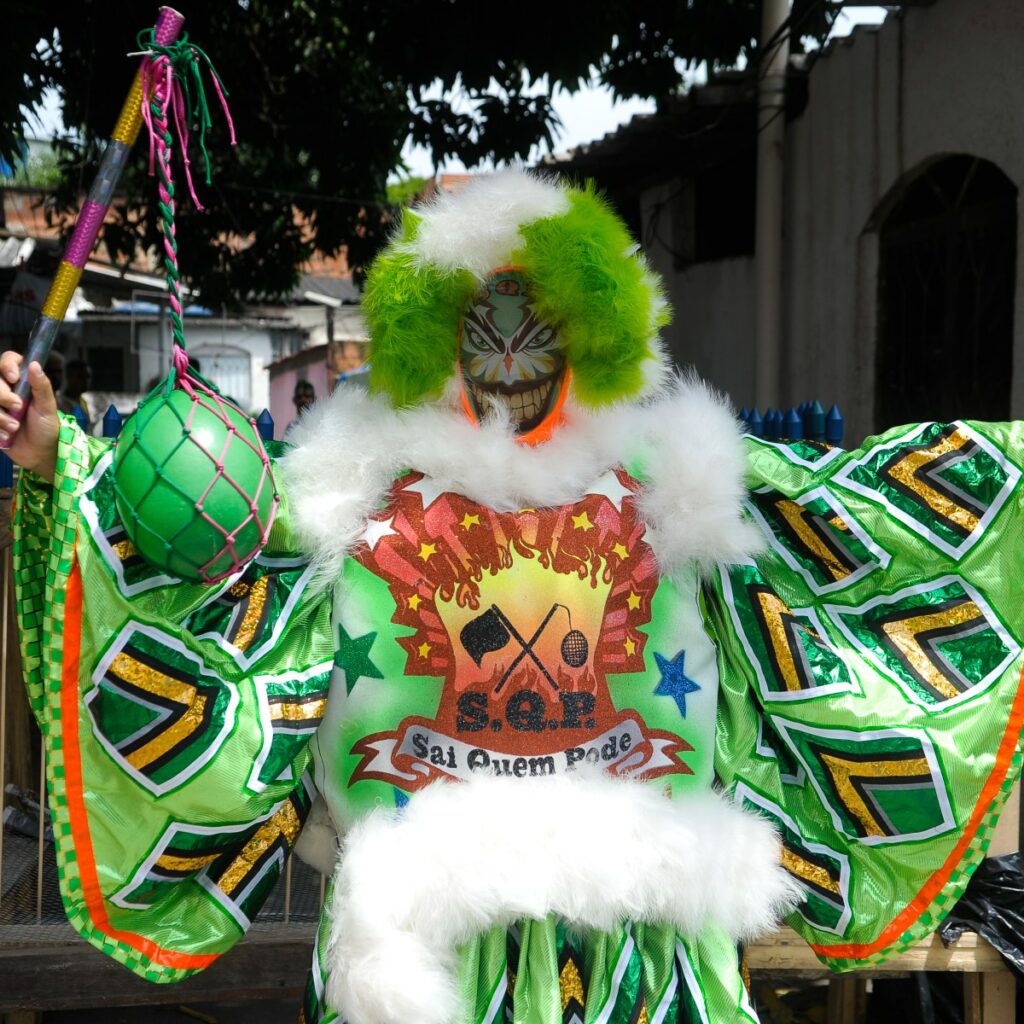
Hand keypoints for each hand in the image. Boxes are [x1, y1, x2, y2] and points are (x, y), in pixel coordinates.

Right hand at [0, 353, 58, 482]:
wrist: (40, 454)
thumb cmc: (47, 428)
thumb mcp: (48, 408)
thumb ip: (41, 386)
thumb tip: (35, 364)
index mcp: (22, 382)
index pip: (7, 361)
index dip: (7, 366)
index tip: (14, 378)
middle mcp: (6, 390)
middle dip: (3, 395)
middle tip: (18, 407)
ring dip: (0, 416)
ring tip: (15, 427)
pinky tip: (7, 435)